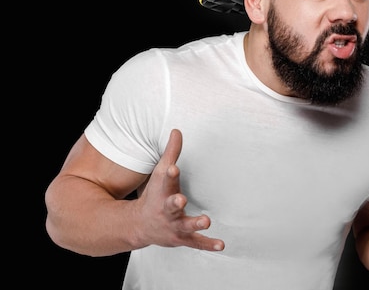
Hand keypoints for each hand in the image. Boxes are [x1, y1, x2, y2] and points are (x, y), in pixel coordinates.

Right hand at [134, 129, 224, 251]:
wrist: (139, 226)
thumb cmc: (155, 195)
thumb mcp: (161, 174)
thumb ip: (171, 153)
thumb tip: (177, 130)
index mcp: (162, 192)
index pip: (165, 181)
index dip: (170, 173)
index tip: (174, 168)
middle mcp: (166, 210)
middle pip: (170, 206)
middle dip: (175, 203)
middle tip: (180, 199)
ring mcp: (174, 226)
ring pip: (184, 226)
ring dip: (195, 224)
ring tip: (206, 220)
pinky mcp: (182, 238)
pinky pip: (196, 243)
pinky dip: (208, 244)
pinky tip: (221, 245)